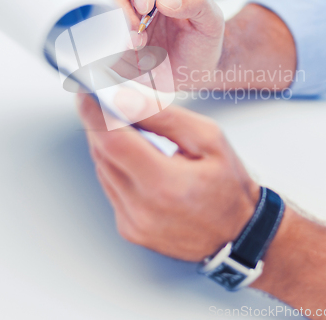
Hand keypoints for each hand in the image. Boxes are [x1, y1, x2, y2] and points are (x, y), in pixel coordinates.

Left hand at [77, 90, 260, 260]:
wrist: (238, 232)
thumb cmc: (229, 186)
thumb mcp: (208, 139)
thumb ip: (165, 117)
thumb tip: (129, 100)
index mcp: (165, 185)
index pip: (113, 142)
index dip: (95, 114)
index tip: (86, 94)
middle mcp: (142, 209)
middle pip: (102, 154)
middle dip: (98, 123)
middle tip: (101, 101)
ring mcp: (133, 223)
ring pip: (103, 169)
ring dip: (106, 143)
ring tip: (120, 124)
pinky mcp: (129, 228)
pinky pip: (110, 187)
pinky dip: (115, 165)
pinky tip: (130, 153)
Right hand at [103, 0, 224, 86]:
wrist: (196, 73)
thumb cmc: (203, 41)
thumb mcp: (211, 19)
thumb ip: (196, 2)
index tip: (146, 6)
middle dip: (121, 14)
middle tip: (139, 37)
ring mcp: (122, 21)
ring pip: (102, 19)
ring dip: (120, 39)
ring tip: (144, 54)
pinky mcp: (116, 45)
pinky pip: (105, 49)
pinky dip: (122, 60)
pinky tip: (142, 66)